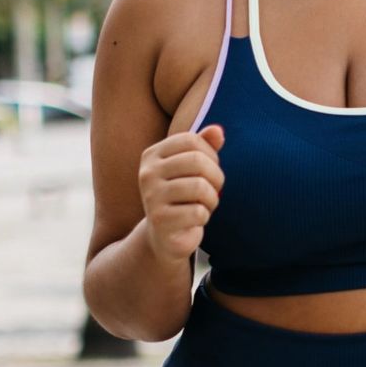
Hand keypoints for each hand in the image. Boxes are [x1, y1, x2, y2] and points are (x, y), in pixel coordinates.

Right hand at [139, 124, 223, 265]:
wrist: (165, 236)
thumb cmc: (184, 196)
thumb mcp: (194, 168)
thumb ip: (206, 145)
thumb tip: (218, 130)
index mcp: (152, 155)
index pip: (192, 140)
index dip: (211, 155)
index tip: (209, 170)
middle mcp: (147, 173)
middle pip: (197, 161)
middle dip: (216, 177)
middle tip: (212, 190)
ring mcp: (150, 197)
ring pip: (200, 187)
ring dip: (211, 199)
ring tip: (203, 205)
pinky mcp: (159, 220)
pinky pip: (198, 212)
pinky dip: (204, 217)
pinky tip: (193, 220)